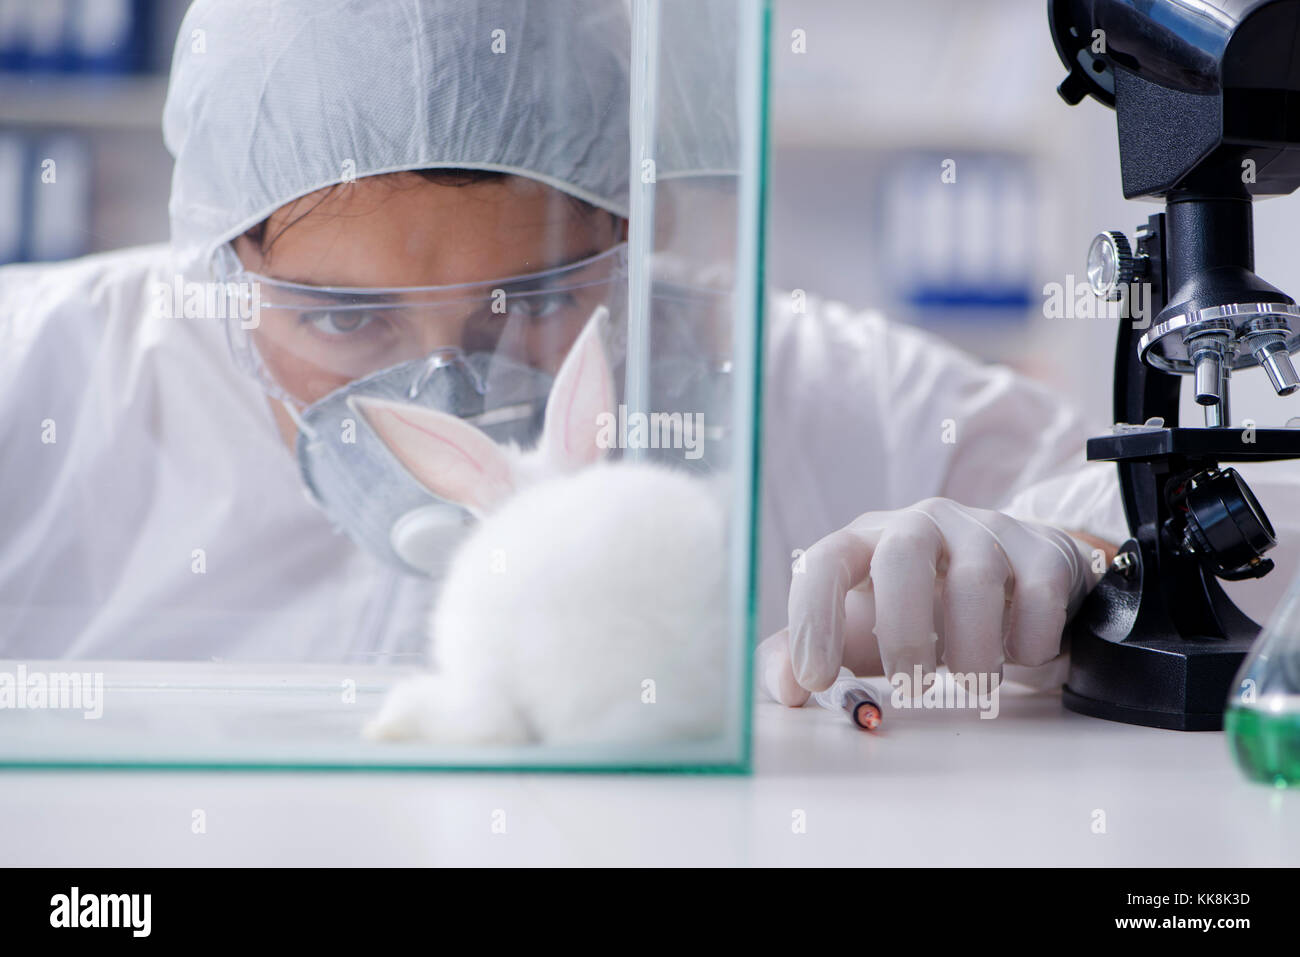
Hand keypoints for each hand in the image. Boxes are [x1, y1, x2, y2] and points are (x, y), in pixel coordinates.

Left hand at [757, 497, 1102, 704]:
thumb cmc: (917, 612)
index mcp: (864, 540)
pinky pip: (1038, 593)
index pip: (824, 561)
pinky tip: (1016, 654)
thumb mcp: (858, 633)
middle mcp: (921, 522)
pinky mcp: (1042, 549)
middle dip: (905, 632)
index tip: (815, 680)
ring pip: (977, 577)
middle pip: (904, 552)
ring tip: (970, 682)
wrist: (1011, 586)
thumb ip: (807, 656)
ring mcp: (985, 528)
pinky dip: (1027, 642)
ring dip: (972, 650)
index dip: (813, 619)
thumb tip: (787, 686)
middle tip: (910, 689)